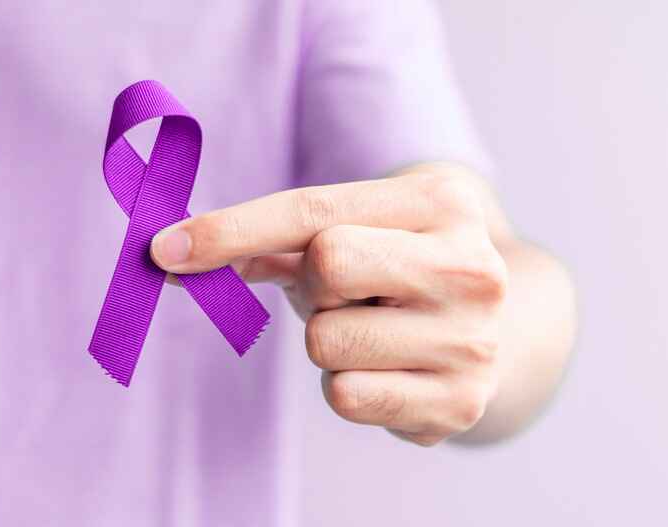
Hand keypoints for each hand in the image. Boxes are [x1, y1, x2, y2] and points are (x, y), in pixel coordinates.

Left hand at [151, 170, 508, 444]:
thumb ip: (273, 240)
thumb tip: (176, 255)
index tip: (164, 250)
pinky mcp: (461, 403)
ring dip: (328, 341)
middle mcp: (471, 267)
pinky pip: (344, 395)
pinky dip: (345, 384)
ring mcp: (472, 340)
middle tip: (343, 292)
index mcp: (443, 204)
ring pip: (326, 341)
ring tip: (373, 332)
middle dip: (312, 284)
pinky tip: (386, 370)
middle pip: (326, 264)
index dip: (231, 229)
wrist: (503, 332)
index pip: (315, 209)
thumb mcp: (356, 233)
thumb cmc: (403, 271)